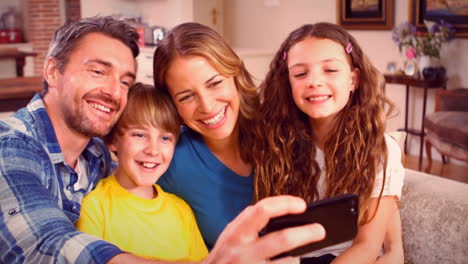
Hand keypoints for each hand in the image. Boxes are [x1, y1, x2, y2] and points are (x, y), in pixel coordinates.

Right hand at [203, 195, 325, 263]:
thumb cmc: (226, 256)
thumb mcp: (231, 234)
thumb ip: (252, 223)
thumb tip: (287, 211)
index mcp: (236, 233)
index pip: (262, 211)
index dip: (285, 204)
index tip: (302, 205)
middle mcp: (242, 252)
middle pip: (282, 240)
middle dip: (306, 233)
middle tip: (320, 230)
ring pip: (288, 263)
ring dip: (296, 259)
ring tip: (297, 256)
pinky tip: (289, 263)